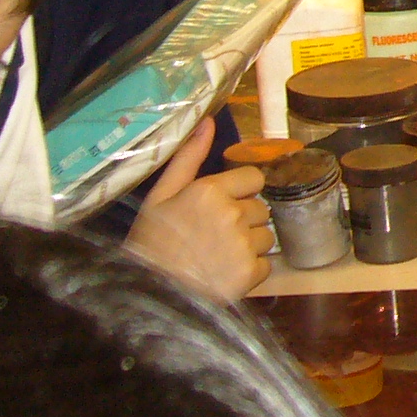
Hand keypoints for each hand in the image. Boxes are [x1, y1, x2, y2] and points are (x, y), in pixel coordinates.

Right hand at [123, 121, 272, 301]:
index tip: (221, 207)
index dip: (240, 193)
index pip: (254, 178)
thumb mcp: (160, 197)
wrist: (150, 295)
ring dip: (249, 245)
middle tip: (213, 237)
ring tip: (218, 257)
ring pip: (266, 236)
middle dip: (243, 220)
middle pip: (260, 209)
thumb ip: (188, 158)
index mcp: (211, 190)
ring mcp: (244, 244)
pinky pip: (266, 264)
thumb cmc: (151, 244)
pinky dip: (250, 270)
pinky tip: (225, 273)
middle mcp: (233, 213)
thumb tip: (208, 121)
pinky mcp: (252, 273)